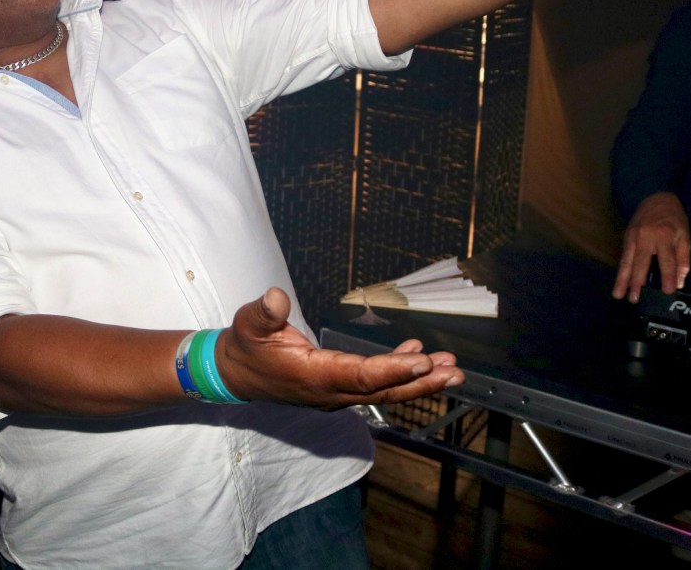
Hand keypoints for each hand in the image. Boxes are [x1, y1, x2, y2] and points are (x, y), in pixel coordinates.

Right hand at [218, 287, 463, 406]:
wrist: (235, 373)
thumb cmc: (245, 346)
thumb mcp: (249, 323)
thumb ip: (265, 312)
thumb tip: (275, 296)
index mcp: (313, 377)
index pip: (360, 377)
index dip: (392, 369)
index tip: (422, 361)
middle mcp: (330, 392)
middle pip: (383, 390)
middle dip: (420, 382)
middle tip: (454, 371)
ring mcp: (335, 394)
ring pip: (383, 390)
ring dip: (418, 380)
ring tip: (450, 368)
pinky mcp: (338, 389)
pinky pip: (375, 385)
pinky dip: (398, 373)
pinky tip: (417, 355)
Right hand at [612, 192, 690, 302]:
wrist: (654, 196)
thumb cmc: (673, 217)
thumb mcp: (684, 234)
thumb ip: (683, 257)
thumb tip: (679, 280)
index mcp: (664, 237)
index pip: (667, 262)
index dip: (668, 278)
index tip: (667, 292)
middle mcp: (646, 238)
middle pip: (640, 264)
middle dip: (636, 283)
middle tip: (634, 299)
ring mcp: (633, 238)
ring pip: (626, 262)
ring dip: (622, 280)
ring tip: (618, 294)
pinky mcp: (626, 238)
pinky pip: (624, 257)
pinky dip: (621, 270)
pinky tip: (619, 281)